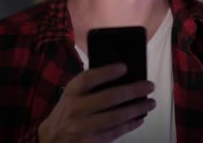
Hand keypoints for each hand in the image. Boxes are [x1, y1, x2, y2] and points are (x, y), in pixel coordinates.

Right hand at [37, 63, 155, 142]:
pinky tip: (140, 117)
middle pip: (109, 97)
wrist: (52, 138)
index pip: (89, 78)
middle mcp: (76, 109)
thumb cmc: (69, 111)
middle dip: (133, 91)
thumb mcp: (72, 94)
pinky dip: (131, 124)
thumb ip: (90, 85)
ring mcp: (83, 128)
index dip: (107, 72)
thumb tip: (123, 76)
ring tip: (150, 102)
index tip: (125, 67)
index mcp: (71, 92)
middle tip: (149, 86)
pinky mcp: (91, 142)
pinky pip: (116, 132)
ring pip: (116, 117)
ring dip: (137, 109)